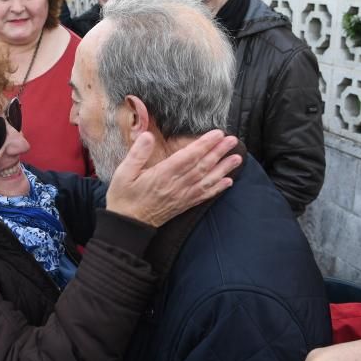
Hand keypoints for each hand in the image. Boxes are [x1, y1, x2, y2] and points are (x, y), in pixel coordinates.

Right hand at [105, 130, 241, 226]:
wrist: (127, 226)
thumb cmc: (123, 198)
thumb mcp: (123, 173)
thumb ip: (136, 154)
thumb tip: (147, 136)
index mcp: (162, 176)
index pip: (187, 157)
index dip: (203, 145)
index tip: (216, 134)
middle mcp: (176, 186)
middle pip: (202, 167)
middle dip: (218, 152)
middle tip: (232, 140)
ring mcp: (182, 197)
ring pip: (207, 180)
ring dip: (223, 169)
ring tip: (237, 158)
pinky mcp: (183, 205)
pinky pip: (204, 196)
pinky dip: (217, 188)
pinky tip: (228, 181)